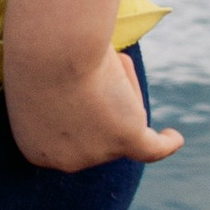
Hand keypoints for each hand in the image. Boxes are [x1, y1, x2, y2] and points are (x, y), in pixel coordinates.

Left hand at [3, 43, 183, 174]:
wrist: (49, 47)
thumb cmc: (36, 51)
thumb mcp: (35, 78)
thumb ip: (56, 98)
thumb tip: (83, 95)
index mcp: (35, 149)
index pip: (66, 131)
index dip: (72, 101)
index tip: (68, 80)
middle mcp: (65, 161)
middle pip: (97, 129)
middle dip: (97, 96)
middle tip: (81, 62)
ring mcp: (98, 154)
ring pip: (123, 121)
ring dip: (118, 86)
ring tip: (100, 60)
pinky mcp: (126, 139)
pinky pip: (151, 149)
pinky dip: (165, 144)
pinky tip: (173, 137)